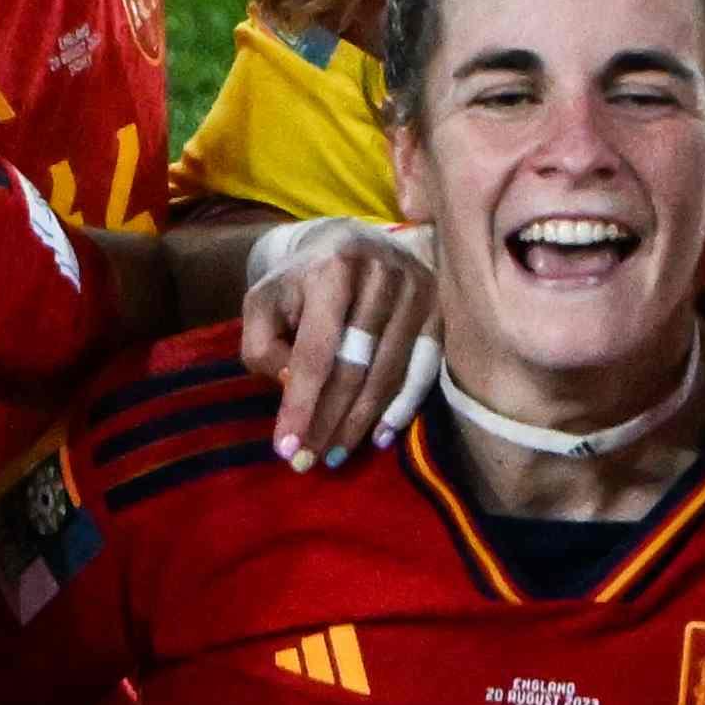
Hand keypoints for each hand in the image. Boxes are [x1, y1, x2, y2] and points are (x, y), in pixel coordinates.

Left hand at [234, 219, 439, 465]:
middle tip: (308, 462)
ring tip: (335, 455)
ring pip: (389, 373)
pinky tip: (380, 436)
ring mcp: (417, 290)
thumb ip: (264, 346)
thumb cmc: (299, 283)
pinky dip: (403, 406)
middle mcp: (381, 276)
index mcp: (332, 270)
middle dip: (329, 421)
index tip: (286, 449)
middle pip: (356, 368)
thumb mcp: (263, 304)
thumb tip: (292, 388)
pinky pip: (424, 368)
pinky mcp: (440, 306)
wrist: (348, 243)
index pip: (316, 352)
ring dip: (361, 422)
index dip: (300, 404)